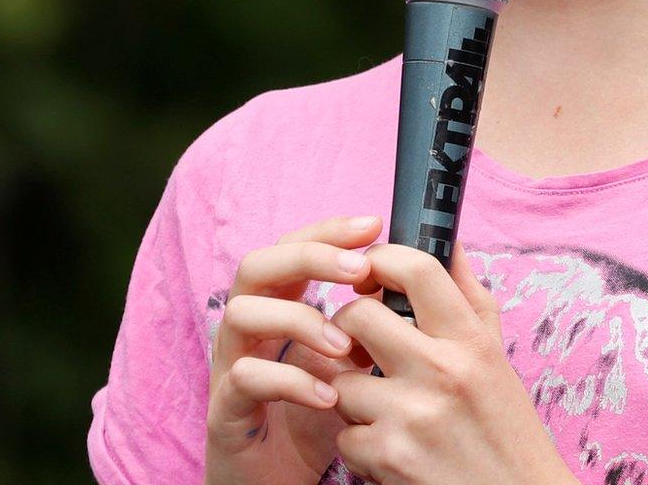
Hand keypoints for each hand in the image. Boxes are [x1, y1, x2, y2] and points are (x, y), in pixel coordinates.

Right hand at [204, 215, 383, 484]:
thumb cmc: (317, 422)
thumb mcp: (351, 369)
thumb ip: (374, 328)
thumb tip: (423, 283)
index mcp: (278, 309)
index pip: (293, 247)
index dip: (328, 231)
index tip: (373, 226)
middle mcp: (248, 330)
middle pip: (257, 265)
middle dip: (308, 257)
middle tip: (358, 270)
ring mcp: (229, 367)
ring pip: (241, 313)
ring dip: (297, 319)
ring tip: (345, 346)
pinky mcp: (224, 411)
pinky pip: (244, 378)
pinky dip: (287, 380)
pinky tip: (327, 395)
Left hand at [326, 242, 575, 484]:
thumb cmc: (505, 425)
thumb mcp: (494, 354)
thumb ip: (467, 295)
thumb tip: (448, 237)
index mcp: (471, 340)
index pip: (417, 269)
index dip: (382, 260)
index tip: (370, 271)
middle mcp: (442, 370)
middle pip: (357, 316)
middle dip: (349, 330)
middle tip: (361, 345)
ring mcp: (412, 415)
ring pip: (340, 380)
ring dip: (352, 395)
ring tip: (383, 407)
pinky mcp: (389, 458)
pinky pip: (344, 434)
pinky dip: (360, 444)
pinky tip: (390, 447)